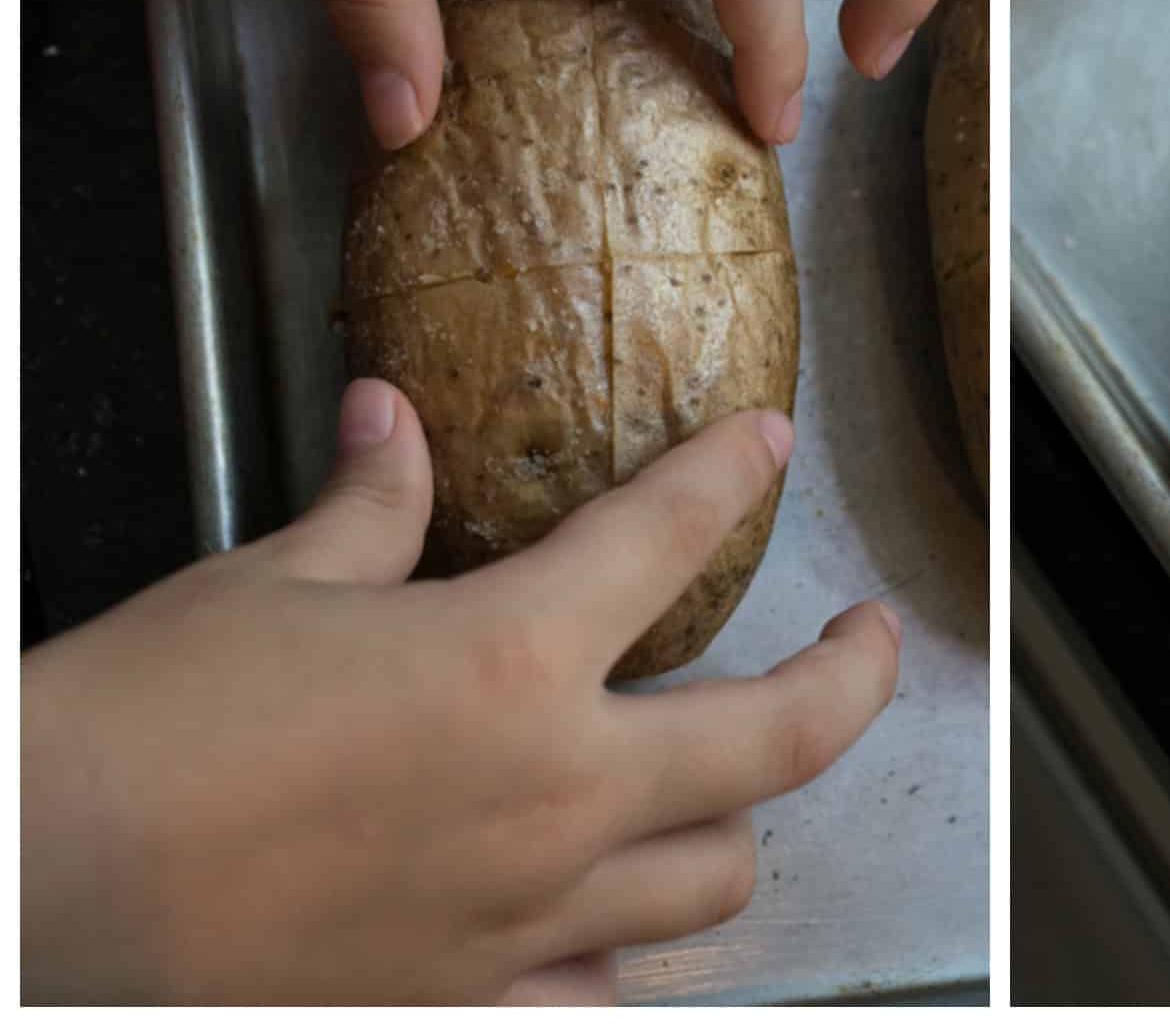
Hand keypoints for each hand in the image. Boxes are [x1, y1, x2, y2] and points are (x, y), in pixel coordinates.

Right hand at [20, 382, 899, 1003]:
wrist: (36, 891)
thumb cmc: (147, 721)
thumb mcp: (265, 587)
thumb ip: (367, 505)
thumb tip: (393, 420)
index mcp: (511, 659)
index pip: (668, 536)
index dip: (728, 474)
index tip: (763, 446)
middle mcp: (554, 795)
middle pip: (779, 741)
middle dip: (852, 677)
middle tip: (869, 640)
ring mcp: (526, 921)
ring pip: (716, 879)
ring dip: (737, 821)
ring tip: (724, 785)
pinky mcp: (466, 1011)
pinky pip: (601, 999)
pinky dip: (620, 957)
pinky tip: (602, 928)